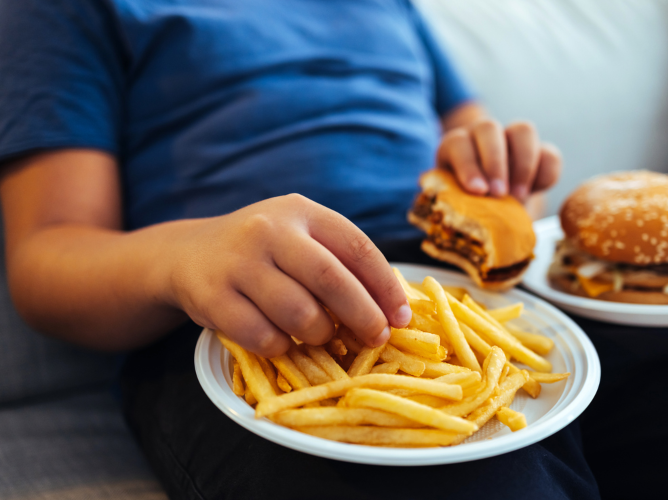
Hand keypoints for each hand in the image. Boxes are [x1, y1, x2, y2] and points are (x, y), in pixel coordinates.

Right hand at [165, 195, 411, 356]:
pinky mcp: (212, 296)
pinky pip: (263, 336)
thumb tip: (392, 312)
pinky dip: (282, 347)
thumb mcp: (301, 239)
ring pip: (299, 313)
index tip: (402, 317)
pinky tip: (284, 341)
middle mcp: (269, 230)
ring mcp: (238, 262)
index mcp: (302, 211)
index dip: (386, 287)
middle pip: (332, 280)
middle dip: (363, 316)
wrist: (188, 254)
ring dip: (320, 335)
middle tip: (377, 338)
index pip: (358, 248)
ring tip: (322, 337)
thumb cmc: (263, 253)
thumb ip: (341, 264)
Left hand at [437, 119, 561, 201]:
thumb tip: (465, 213)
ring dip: (523, 163)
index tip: (477, 191)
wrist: (492, 214)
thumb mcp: (458, 206)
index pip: (457, 143)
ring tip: (519, 195)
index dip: (467, 165)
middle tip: (499, 194)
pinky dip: (546, 173)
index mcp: (455, 147)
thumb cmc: (466, 209)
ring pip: (523, 131)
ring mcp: (512, 140)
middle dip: (495, 162)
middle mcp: (482, 136)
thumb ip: (458, 204)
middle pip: (489, 129)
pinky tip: (537, 191)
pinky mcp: (539, 153)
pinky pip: (549, 154)